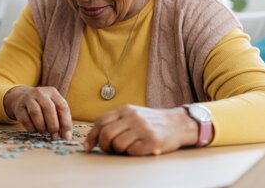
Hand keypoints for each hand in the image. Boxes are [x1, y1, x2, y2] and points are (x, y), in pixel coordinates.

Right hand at [4, 86, 71, 139]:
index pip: (62, 106)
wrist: (21, 97)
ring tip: (43, 132)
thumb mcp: (53, 108)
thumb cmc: (42, 106)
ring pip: (35, 112)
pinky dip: (31, 128)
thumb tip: (65, 137)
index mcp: (52, 92)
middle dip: (53, 125)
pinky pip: (25, 119)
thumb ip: (61, 121)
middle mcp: (40, 92)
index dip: (65, 123)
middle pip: (48, 108)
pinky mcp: (18, 107)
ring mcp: (28, 98)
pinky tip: (34, 130)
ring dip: (41, 126)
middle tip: (53, 135)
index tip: (66, 137)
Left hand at [83, 105, 197, 155]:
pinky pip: (132, 151)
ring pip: (117, 144)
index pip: (101, 121)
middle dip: (103, 145)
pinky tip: (138, 149)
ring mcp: (143, 128)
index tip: (87, 146)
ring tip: (125, 149)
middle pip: (106, 134)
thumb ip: (116, 121)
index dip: (91, 135)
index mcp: (125, 110)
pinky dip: (131, 153)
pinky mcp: (152, 141)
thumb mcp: (132, 114)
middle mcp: (133, 117)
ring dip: (118, 151)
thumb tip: (94, 135)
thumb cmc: (151, 122)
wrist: (177, 123)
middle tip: (107, 150)